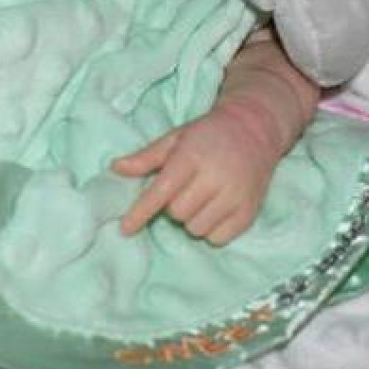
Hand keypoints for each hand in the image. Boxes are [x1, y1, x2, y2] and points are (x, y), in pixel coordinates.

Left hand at [111, 102, 282, 245]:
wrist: (253, 129)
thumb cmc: (207, 135)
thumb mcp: (174, 138)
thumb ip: (145, 157)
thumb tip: (115, 169)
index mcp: (191, 157)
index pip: (161, 192)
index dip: (140, 212)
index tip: (125, 229)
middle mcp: (214, 177)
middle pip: (177, 213)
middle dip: (172, 206)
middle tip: (183, 189)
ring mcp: (235, 196)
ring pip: (197, 229)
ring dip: (191, 219)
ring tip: (200, 198)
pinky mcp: (249, 211)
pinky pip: (219, 238)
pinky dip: (211, 230)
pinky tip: (215, 209)